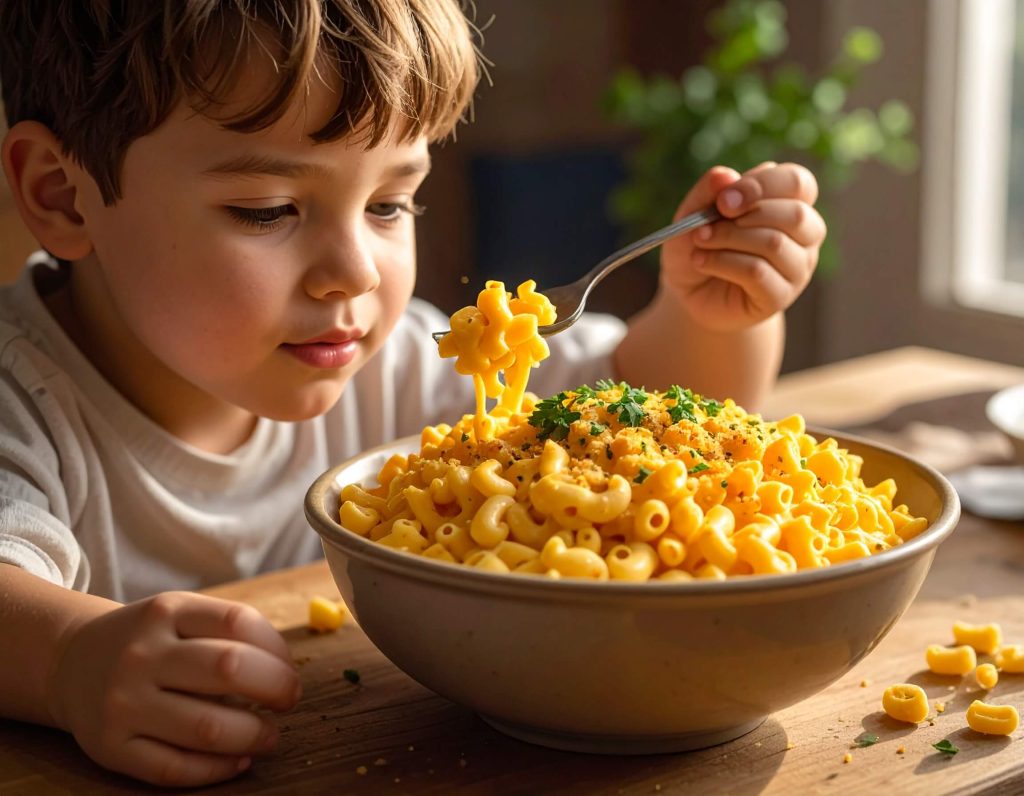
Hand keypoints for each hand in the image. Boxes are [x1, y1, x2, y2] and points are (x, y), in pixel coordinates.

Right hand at [49, 591, 300, 786]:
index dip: (278, 649)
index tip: (290, 668)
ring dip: (254, 735)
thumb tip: (286, 673)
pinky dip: (218, 770)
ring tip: (270, 735)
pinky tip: (238, 760)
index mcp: (166, 612)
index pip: (239, 621)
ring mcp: (123, 702)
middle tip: (290, 699)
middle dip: (276, 687)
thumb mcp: (179, 615)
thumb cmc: (149, 641)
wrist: (71, 662)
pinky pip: (174, 768)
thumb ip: (228, 632)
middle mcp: (142, 654)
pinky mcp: (111, 748)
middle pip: (230, 668)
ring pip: (208, 727)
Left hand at [661, 162, 825, 332]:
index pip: (797, 181)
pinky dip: (723, 262)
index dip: (763, 184)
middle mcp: (803, 234)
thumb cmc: (699, 245)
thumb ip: (708, 191)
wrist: (688, 292)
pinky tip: (701, 261)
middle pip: (796, 214)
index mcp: (789, 202)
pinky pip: (758, 272)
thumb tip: (726, 176)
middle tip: (708, 222)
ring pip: (774, 243)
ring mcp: (797, 268)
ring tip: (700, 241)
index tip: (724, 199)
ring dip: (728, 238)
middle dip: (748, 214)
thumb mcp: (693, 212)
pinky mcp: (780, 296)